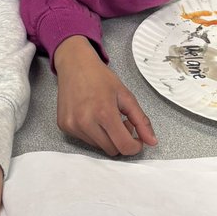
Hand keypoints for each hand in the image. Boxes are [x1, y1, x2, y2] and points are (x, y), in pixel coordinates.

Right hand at [53, 36, 157, 156]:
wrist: (75, 65)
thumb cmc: (100, 77)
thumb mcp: (126, 96)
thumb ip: (141, 120)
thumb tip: (152, 141)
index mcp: (104, 113)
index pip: (124, 146)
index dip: (135, 146)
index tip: (137, 139)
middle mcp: (85, 122)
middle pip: (112, 150)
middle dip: (121, 140)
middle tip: (121, 122)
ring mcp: (73, 125)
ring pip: (99, 147)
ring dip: (107, 138)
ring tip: (106, 118)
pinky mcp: (64, 127)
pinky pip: (85, 141)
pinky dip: (93, 134)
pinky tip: (92, 117)